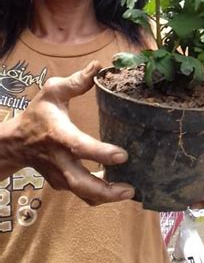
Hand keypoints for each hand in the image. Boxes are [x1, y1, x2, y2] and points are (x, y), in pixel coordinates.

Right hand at [0, 61, 134, 205]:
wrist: (15, 143)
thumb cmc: (37, 114)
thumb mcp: (52, 92)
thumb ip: (77, 81)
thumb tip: (99, 66)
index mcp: (59, 135)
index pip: (80, 147)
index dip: (101, 153)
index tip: (123, 155)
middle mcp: (59, 160)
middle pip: (81, 183)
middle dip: (106, 190)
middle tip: (130, 189)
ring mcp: (60, 175)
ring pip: (83, 193)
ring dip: (106, 197)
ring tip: (129, 191)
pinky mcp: (63, 184)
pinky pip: (82, 194)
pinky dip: (100, 196)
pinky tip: (119, 189)